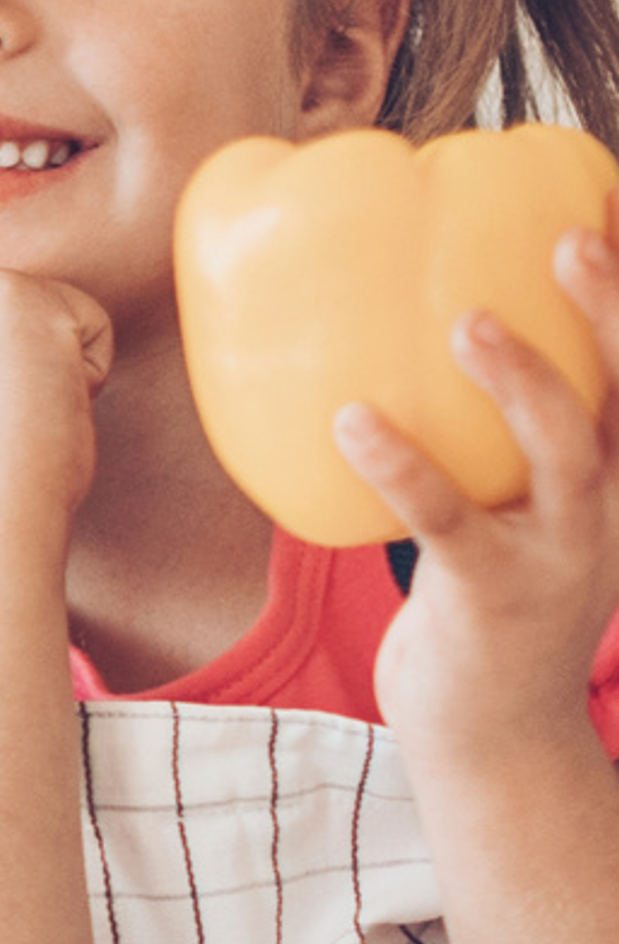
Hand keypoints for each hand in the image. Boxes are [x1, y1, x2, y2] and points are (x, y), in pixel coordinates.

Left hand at [347, 216, 618, 781]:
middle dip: (614, 312)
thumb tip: (398, 351)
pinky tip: (352, 423)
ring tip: (468, 322)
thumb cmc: (489, 601)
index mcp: (616, 475)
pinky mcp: (492, 596)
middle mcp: (609, 505)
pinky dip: (402, 467)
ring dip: (524, 380)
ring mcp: (561, 552)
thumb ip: (489, 444)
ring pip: (565, 450)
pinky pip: (448, 521)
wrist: (496, 736)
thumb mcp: (512, 513)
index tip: (611, 207)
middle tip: (572, 237)